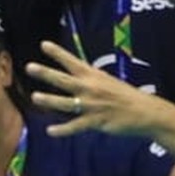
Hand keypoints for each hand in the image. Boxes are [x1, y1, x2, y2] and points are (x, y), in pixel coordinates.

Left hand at [28, 40, 169, 136]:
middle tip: (29, 67)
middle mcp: (90, 88)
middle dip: (46, 73)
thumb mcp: (108, 81)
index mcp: (94, 76)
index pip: (72, 62)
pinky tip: (50, 131)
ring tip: (35, 97)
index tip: (43, 44)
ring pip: (66, 103)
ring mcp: (92, 105)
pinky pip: (76, 126)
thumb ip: (90, 79)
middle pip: (64, 80)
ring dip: (49, 100)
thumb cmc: (126, 96)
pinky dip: (62, 130)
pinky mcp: (96, 121)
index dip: (58, 53)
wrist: (145, 112)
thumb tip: (76, 76)